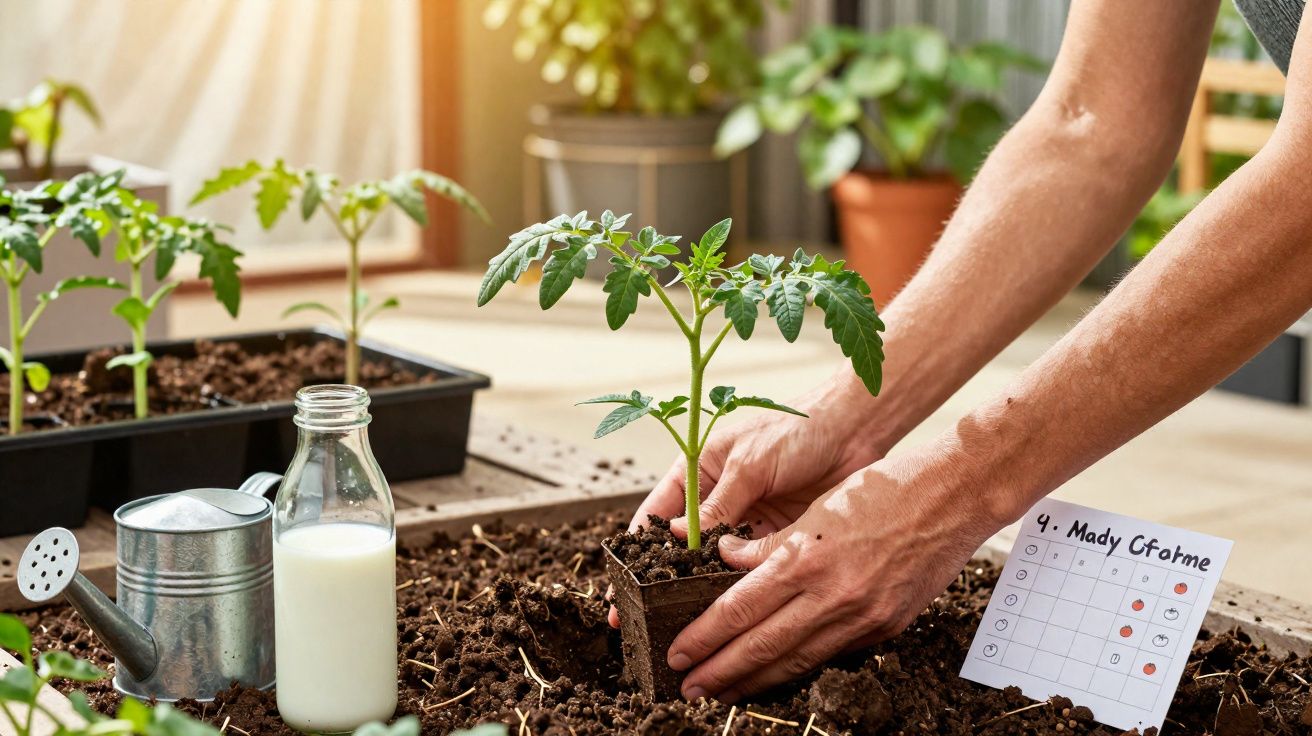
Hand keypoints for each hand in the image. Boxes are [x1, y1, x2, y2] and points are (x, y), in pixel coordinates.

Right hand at [607, 391, 879, 626]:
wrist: (853, 431)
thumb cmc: (795, 429)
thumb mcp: (750, 463)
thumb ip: (718, 502)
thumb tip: (678, 537)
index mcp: (697, 473)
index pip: (655, 517)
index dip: (635, 552)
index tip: (620, 587)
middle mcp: (715, 501)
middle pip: (680, 550)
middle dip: (661, 583)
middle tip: (643, 620)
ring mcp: (744, 523)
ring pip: (713, 566)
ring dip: (700, 592)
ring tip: (681, 627)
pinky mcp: (774, 540)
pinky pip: (750, 571)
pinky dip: (739, 591)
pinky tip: (728, 616)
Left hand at [668, 451, 997, 701]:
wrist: (953, 497)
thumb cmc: (882, 492)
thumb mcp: (816, 509)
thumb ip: (770, 543)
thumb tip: (727, 560)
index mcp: (806, 558)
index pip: (740, 609)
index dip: (706, 636)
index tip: (679, 652)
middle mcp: (832, 594)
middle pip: (762, 645)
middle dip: (721, 671)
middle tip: (688, 688)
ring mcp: (862, 617)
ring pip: (796, 660)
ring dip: (755, 680)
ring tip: (724, 693)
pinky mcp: (885, 627)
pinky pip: (832, 654)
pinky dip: (799, 667)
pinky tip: (777, 675)